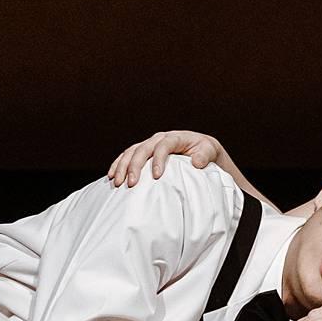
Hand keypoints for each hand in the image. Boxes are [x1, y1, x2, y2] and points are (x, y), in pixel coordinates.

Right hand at [108, 131, 224, 187]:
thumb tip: (196, 162)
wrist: (200, 148)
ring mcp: (149, 144)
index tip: (156, 176)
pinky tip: (111, 176)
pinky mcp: (143, 151)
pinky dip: (117, 164)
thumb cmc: (205, 151)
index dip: (158, 160)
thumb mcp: (210, 151)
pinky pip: (127, 156)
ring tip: (117, 182)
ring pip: (131, 151)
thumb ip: (204, 155)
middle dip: (135, 166)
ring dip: (122, 166)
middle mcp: (159, 138)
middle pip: (143, 148)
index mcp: (175, 137)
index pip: (164, 146)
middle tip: (131, 183)